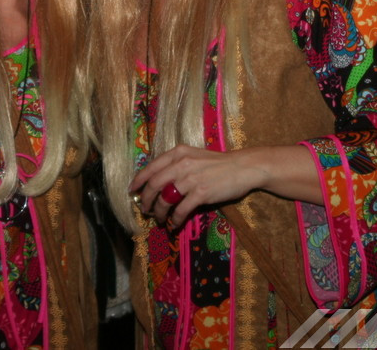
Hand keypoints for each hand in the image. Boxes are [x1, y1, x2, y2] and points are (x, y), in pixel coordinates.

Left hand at [129, 145, 266, 225]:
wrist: (243, 167)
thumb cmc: (219, 163)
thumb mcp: (194, 156)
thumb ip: (177, 165)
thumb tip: (159, 183)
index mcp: (178, 153)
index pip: (151, 167)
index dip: (139, 180)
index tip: (132, 191)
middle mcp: (182, 163)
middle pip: (154, 184)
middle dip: (146, 200)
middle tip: (145, 210)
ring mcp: (191, 178)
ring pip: (165, 199)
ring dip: (159, 212)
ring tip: (160, 219)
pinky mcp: (201, 193)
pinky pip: (181, 210)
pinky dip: (175, 219)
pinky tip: (175, 223)